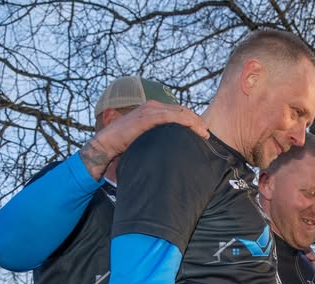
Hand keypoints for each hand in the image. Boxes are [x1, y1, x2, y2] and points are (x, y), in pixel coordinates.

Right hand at [80, 100, 208, 179]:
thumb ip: (159, 136)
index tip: (203, 132)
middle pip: (182, 110)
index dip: (192, 120)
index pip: (178, 112)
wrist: (107, 143)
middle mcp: (152, 106)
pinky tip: (194, 129)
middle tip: (207, 134)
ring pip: (179, 112)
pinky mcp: (147, 116)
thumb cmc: (126, 143)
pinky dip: (184, 122)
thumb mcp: (147, 137)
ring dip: (194, 122)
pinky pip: (171, 116)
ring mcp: (150, 109)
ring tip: (204, 133)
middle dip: (197, 121)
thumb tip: (173, 146)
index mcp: (153, 109)